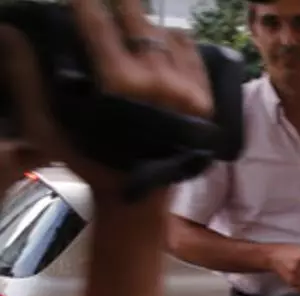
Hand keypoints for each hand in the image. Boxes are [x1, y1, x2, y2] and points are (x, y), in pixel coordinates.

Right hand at [0, 0, 212, 195]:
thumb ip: (26, 79)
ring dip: (144, 24)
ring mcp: (188, 90)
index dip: (86, 3)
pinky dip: (174, 40)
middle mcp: (159, 82)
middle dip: (120, 5)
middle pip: (138, 22)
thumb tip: (10, 34)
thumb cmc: (89, 162)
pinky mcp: (206, 100)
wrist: (139, 198)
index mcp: (120, 85)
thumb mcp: (50, 127)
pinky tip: (161, 36)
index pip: (99, 25)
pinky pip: (191, 53)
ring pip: (165, 35)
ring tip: (129, 20)